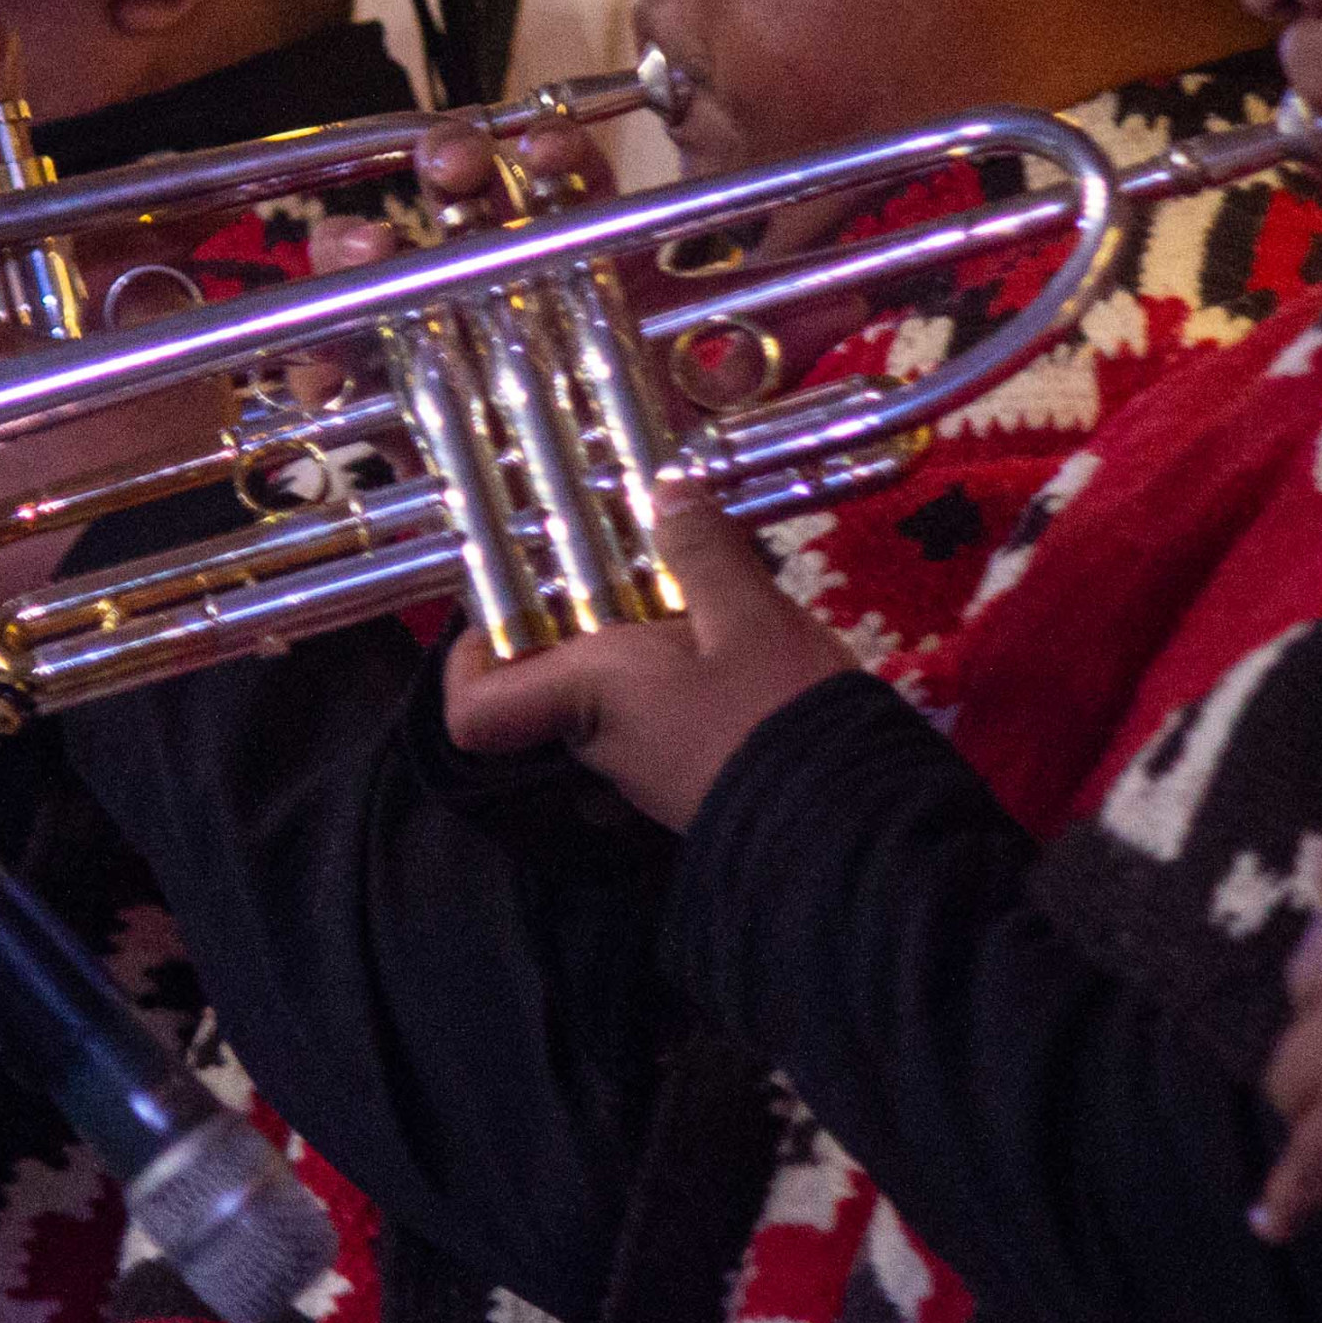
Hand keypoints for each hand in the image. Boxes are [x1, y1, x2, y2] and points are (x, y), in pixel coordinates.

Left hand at [436, 486, 848, 826]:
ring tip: (708, 584)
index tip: (503, 610)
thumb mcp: (750, 616)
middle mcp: (601, 739)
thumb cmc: (779, 716)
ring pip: (617, 694)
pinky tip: (743, 636)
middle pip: (557, 679)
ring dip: (649, 641)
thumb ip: (704, 553)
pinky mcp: (696, 776)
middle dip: (590, 618)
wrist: (853, 831)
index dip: (468, 664)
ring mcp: (648, 767)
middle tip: (637, 558)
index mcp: (588, 694)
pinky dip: (687, 672)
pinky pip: (667, 714)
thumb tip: (667, 491)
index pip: (474, 712)